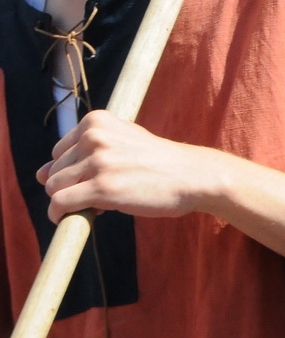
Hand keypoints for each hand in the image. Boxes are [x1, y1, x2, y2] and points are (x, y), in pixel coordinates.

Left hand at [37, 111, 218, 222]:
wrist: (193, 176)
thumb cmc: (158, 162)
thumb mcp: (121, 145)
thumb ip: (80, 155)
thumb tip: (38, 174)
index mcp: (97, 120)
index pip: (59, 151)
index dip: (77, 169)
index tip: (102, 175)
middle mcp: (94, 136)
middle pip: (54, 171)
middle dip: (73, 185)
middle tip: (105, 189)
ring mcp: (98, 161)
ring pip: (54, 188)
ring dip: (70, 201)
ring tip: (100, 201)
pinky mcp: (101, 187)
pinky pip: (60, 204)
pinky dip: (61, 215)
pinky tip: (79, 216)